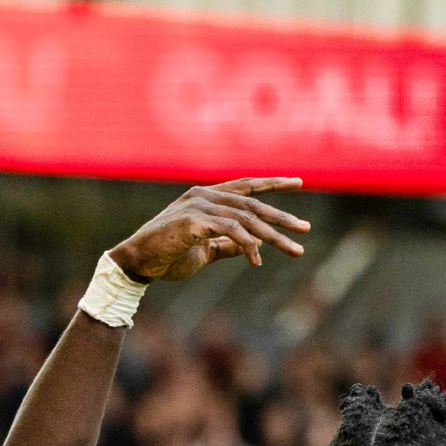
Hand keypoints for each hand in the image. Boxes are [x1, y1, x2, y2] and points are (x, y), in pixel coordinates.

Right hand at [110, 179, 309, 282]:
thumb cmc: (169, 255)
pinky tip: (256, 261)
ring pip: (246, 218)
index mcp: (208, 197)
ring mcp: (198, 206)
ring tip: (294, 250)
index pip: (247, 186)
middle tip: (305, 229)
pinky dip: (246, 245)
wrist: (139, 261)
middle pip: (253, 204)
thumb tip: (252, 248)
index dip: (273, 184)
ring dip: (273, 236)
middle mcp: (205, 196)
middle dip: (282, 218)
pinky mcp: (193, 222)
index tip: (298, 183)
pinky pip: (229, 230)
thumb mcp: (205, 250)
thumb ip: (226, 245)